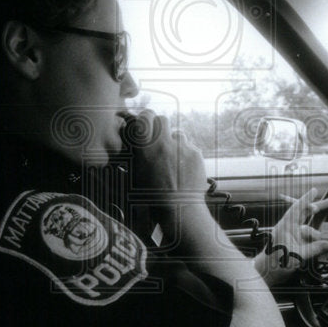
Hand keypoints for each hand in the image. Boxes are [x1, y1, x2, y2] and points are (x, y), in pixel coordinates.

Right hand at [119, 110, 209, 246]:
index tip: (146, 124)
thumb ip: (133, 156)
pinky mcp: (196, 153)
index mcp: (145, 147)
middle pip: (162, 120)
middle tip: (159, 141)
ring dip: (174, 142)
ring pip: (178, 133)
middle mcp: (163, 143)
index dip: (146, 118)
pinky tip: (183, 169)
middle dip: (160, 127)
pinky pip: (190, 146)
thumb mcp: (135, 176)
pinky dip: (186, 154)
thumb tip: (132, 142)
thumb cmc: (152, 197)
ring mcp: (181, 147)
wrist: (179, 210)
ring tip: (173, 160)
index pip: (145, 116)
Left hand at [255, 188, 327, 286]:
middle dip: (316, 208)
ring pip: (307, 228)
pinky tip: (321, 247)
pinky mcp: (294, 244)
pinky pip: (307, 239)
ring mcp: (291, 236)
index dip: (306, 198)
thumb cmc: (276, 263)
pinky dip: (314, 242)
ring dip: (315, 233)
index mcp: (286, 226)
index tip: (315, 190)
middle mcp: (289, 229)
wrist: (266, 273)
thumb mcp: (297, 255)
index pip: (297, 208)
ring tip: (321, 241)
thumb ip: (313, 249)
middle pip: (304, 214)